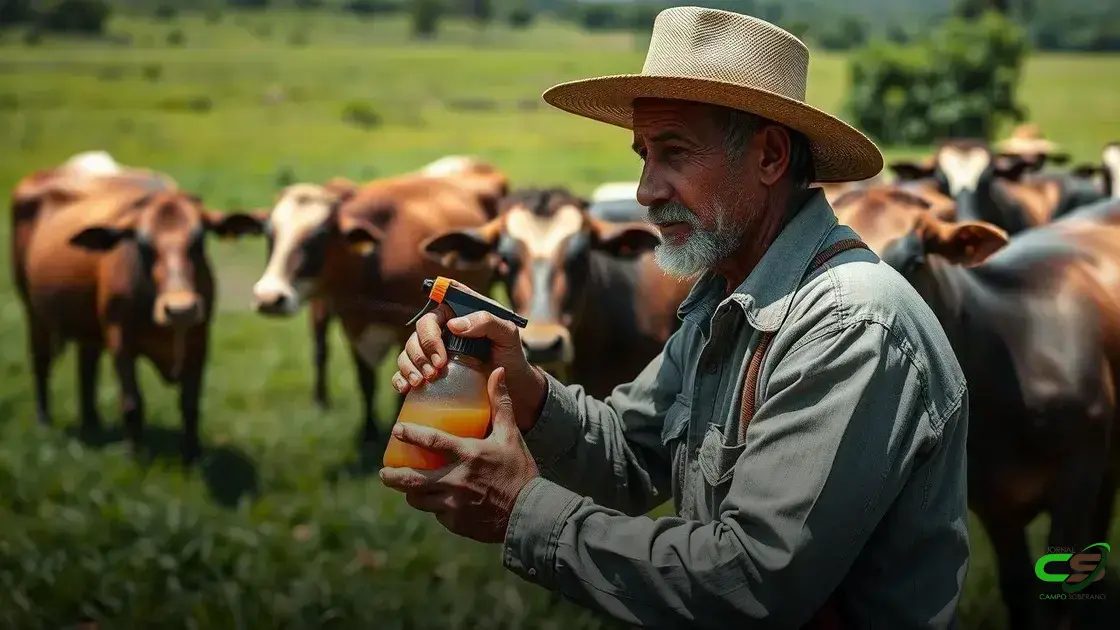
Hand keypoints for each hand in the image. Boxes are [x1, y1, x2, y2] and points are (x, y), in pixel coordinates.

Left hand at [380, 368, 539, 543]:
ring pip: (419, 499)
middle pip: (412, 480)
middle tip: (384, 472)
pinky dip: (435, 506)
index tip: (396, 430)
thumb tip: (497, 371)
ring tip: (407, 487)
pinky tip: (437, 501)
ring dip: (411, 493)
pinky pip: (437, 513)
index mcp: (469, 455)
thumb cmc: (520, 470)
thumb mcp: (511, 435)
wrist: (531, 513)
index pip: (432, 441)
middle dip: (393, 476)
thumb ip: (500, 403)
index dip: (410, 434)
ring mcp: (454, 504)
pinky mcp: (456, 522)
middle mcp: (457, 480)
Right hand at [392, 278, 546, 431]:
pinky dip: (400, 377)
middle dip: (423, 349)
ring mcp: (434, 351)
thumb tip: (454, 324)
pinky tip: (406, 387)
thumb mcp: (508, 334)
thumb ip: (486, 321)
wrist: (511, 388)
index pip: (439, 304)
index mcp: (461, 313)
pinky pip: (404, 371)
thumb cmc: (510, 356)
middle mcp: (444, 330)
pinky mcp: (428, 372)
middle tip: (436, 368)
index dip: (434, 317)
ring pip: (409, 350)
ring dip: (411, 364)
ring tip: (423, 380)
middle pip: (421, 330)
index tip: (443, 336)